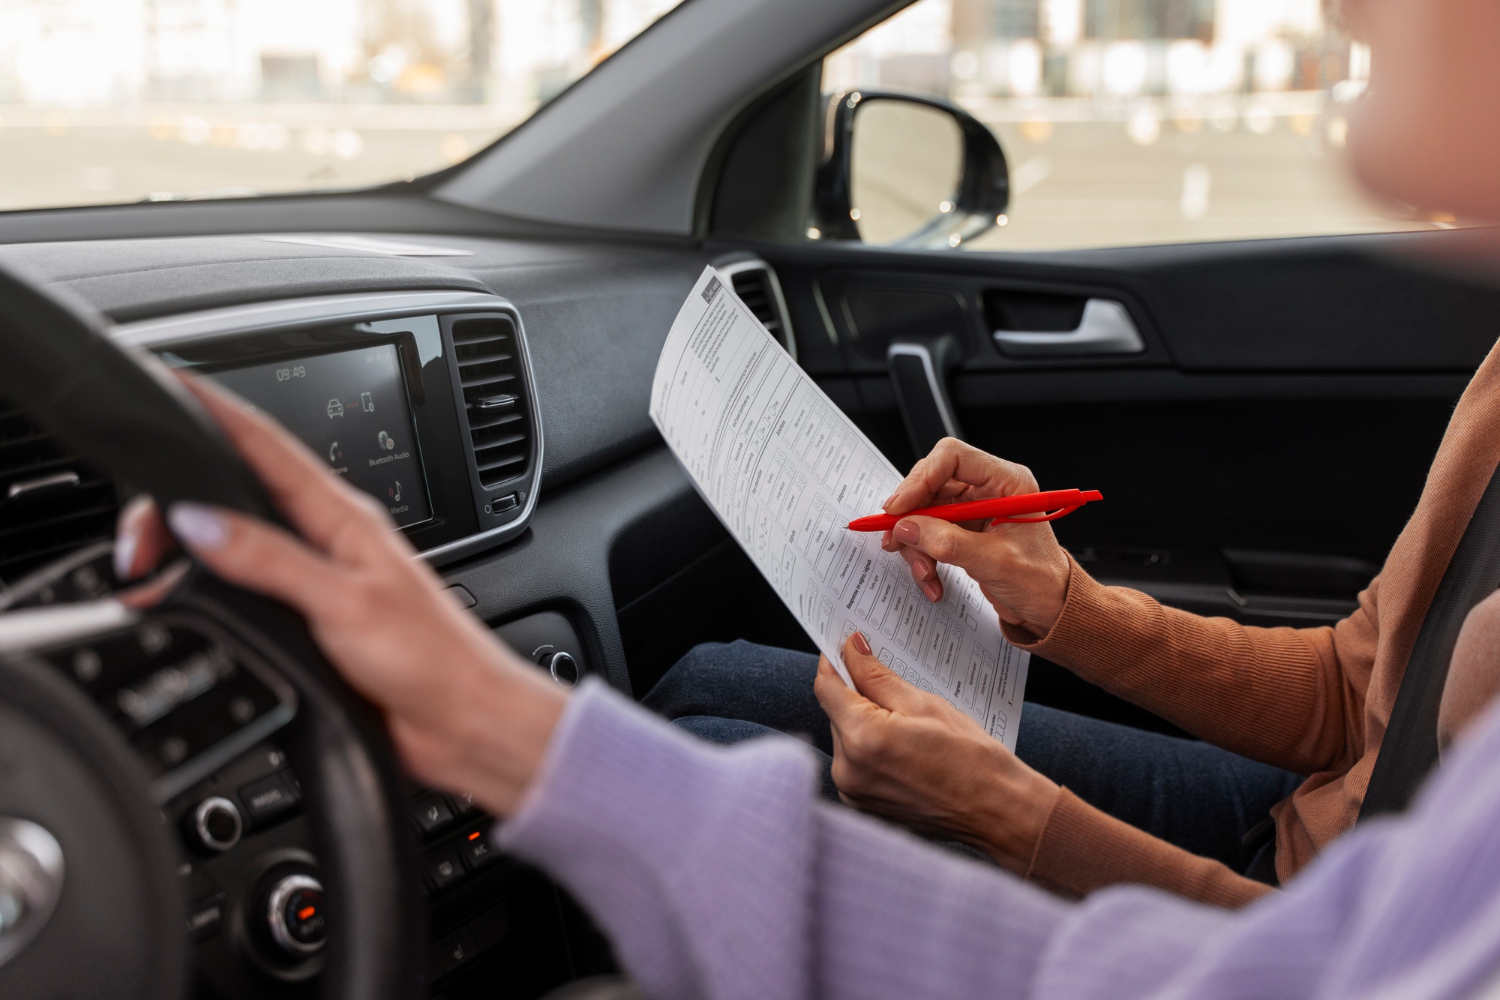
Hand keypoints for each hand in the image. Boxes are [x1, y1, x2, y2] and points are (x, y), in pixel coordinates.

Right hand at [115, 375, 566, 816]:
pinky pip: (250, 590)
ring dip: (195, 542)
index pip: (269, 447)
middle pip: (241, 494)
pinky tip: (193, 594)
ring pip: (241, 541)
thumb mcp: (345, 601)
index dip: (219, 412)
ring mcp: (320, 582)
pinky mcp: (313, 624)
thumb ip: (271, 560)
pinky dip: (212, 587)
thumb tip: (200, 520)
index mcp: (344, 518)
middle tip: (139, 530)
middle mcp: (330, 542)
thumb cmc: (433, 658)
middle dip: (183, 495)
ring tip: (151, 555)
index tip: (175, 384)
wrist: (465, 721)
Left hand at [814, 632, 1057, 873]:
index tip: (845, 647)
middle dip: (856, 694)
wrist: (997, 811)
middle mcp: (848, 770)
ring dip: (864, 722)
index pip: (827, 688)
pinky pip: (855, 762)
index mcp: (863, 739)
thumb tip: (851, 649)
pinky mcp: (862, 805)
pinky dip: (870, 748)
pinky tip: (903, 746)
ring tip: (907, 725)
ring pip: (845, 737)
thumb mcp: (924, 703)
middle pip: (835, 713)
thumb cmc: (971, 758)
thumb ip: (877, 676)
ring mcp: (852, 792)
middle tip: (891, 686)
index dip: (834, 662)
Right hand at [881, 438, 1070, 637]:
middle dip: (912, 515)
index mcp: (1006, 482)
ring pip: (925, 511)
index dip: (921, 479)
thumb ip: (949, 543)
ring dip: (916, 543)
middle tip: (895, 538)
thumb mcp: (995, 562)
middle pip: (932, 483)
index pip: (953, 458)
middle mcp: (988, 489)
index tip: (899, 507)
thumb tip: (908, 527)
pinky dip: (923, 555)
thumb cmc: (1041, 582)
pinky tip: (931, 578)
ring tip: (924, 571)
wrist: (1050, 607)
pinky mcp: (963, 529)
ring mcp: (974, 509)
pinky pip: (929, 532)